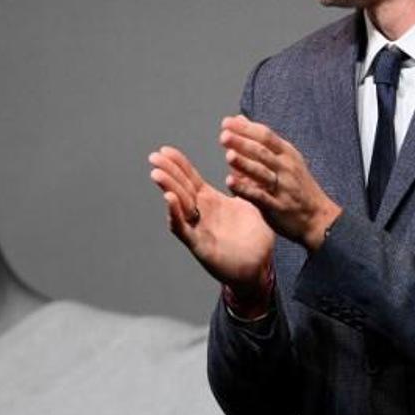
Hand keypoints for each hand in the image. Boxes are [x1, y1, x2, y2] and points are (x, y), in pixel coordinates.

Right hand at [149, 145, 274, 296]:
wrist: (259, 266)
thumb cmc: (255, 236)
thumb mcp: (250, 203)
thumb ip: (244, 184)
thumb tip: (242, 161)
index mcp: (211, 200)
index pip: (190, 178)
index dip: (178, 164)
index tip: (165, 149)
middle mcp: (200, 212)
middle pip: (180, 187)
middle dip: (167, 171)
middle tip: (154, 156)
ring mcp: (198, 228)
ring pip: (178, 205)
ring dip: (167, 189)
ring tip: (157, 173)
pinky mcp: (199, 245)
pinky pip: (184, 228)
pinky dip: (175, 214)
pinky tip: (170, 200)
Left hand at [219, 115, 341, 251]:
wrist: (318, 217)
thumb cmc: (297, 185)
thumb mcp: (285, 158)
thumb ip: (261, 140)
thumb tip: (239, 119)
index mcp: (286, 153)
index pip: (265, 136)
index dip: (246, 128)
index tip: (227, 122)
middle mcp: (286, 167)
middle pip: (262, 152)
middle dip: (243, 142)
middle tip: (224, 135)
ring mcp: (283, 187)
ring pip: (262, 172)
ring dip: (244, 163)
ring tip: (228, 155)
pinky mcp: (278, 206)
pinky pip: (259, 196)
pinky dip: (245, 189)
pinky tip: (230, 182)